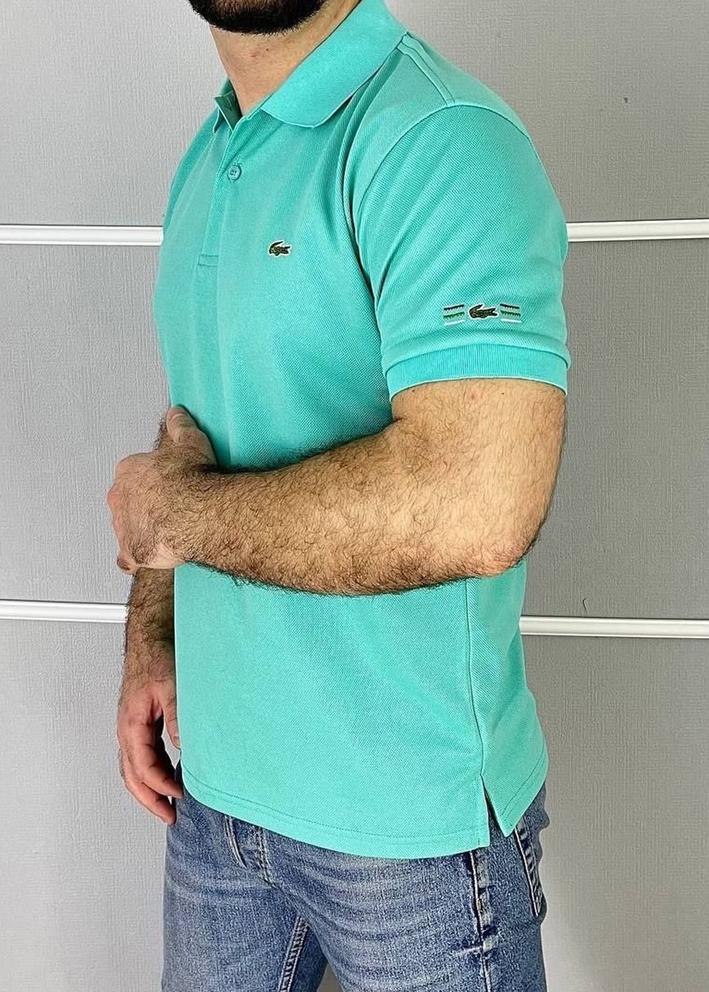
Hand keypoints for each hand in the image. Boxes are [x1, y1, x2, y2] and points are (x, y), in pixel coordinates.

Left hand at [106, 406, 216, 573]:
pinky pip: (128, 559)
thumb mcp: (191, 442)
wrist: (197, 513)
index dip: (152, 481)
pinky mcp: (133, 552)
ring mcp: (123, 527)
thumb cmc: (193, 479)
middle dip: (143, 506)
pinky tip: (146, 558)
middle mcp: (119, 499)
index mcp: (128, 471)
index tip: (168, 485)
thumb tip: (176, 413)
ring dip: (140, 530)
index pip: (133, 475)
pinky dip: (135, 559)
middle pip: (126, 502)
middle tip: (168, 508)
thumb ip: (180, 426)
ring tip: (165, 532)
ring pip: (126, 529)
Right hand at [117, 638, 183, 823]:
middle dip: (150, 800)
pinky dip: (155, 770)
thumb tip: (186, 746)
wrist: (151, 636)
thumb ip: (178, 717)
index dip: (161, 787)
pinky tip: (171, 773)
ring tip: (170, 802)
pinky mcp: (143, 722)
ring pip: (136, 768)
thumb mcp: (172, 687)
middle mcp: (128, 729)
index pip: (143, 768)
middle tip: (169, 816)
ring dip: (151, 788)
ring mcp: (134, 727)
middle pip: (132, 776)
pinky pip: (145, 754)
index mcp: (131, 725)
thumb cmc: (156, 655)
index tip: (180, 796)